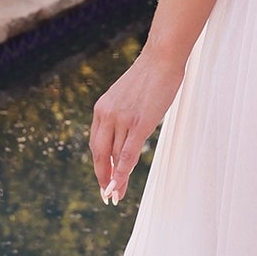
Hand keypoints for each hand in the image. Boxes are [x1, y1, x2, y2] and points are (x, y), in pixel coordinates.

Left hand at [90, 48, 184, 203]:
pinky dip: (122, 173)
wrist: (161, 59)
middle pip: (99, 153)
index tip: (103, 178)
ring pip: (113, 157)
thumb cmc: (150, 76)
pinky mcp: (138, 124)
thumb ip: (123, 113)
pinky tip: (120, 186)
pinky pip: (127, 154)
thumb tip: (128, 130)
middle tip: (106, 194)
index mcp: (102, 108)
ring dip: (113, 179)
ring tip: (114, 196)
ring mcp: (121, 120)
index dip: (99, 163)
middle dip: (102, 176)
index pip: (96, 142)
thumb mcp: (129, 96)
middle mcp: (106, 115)